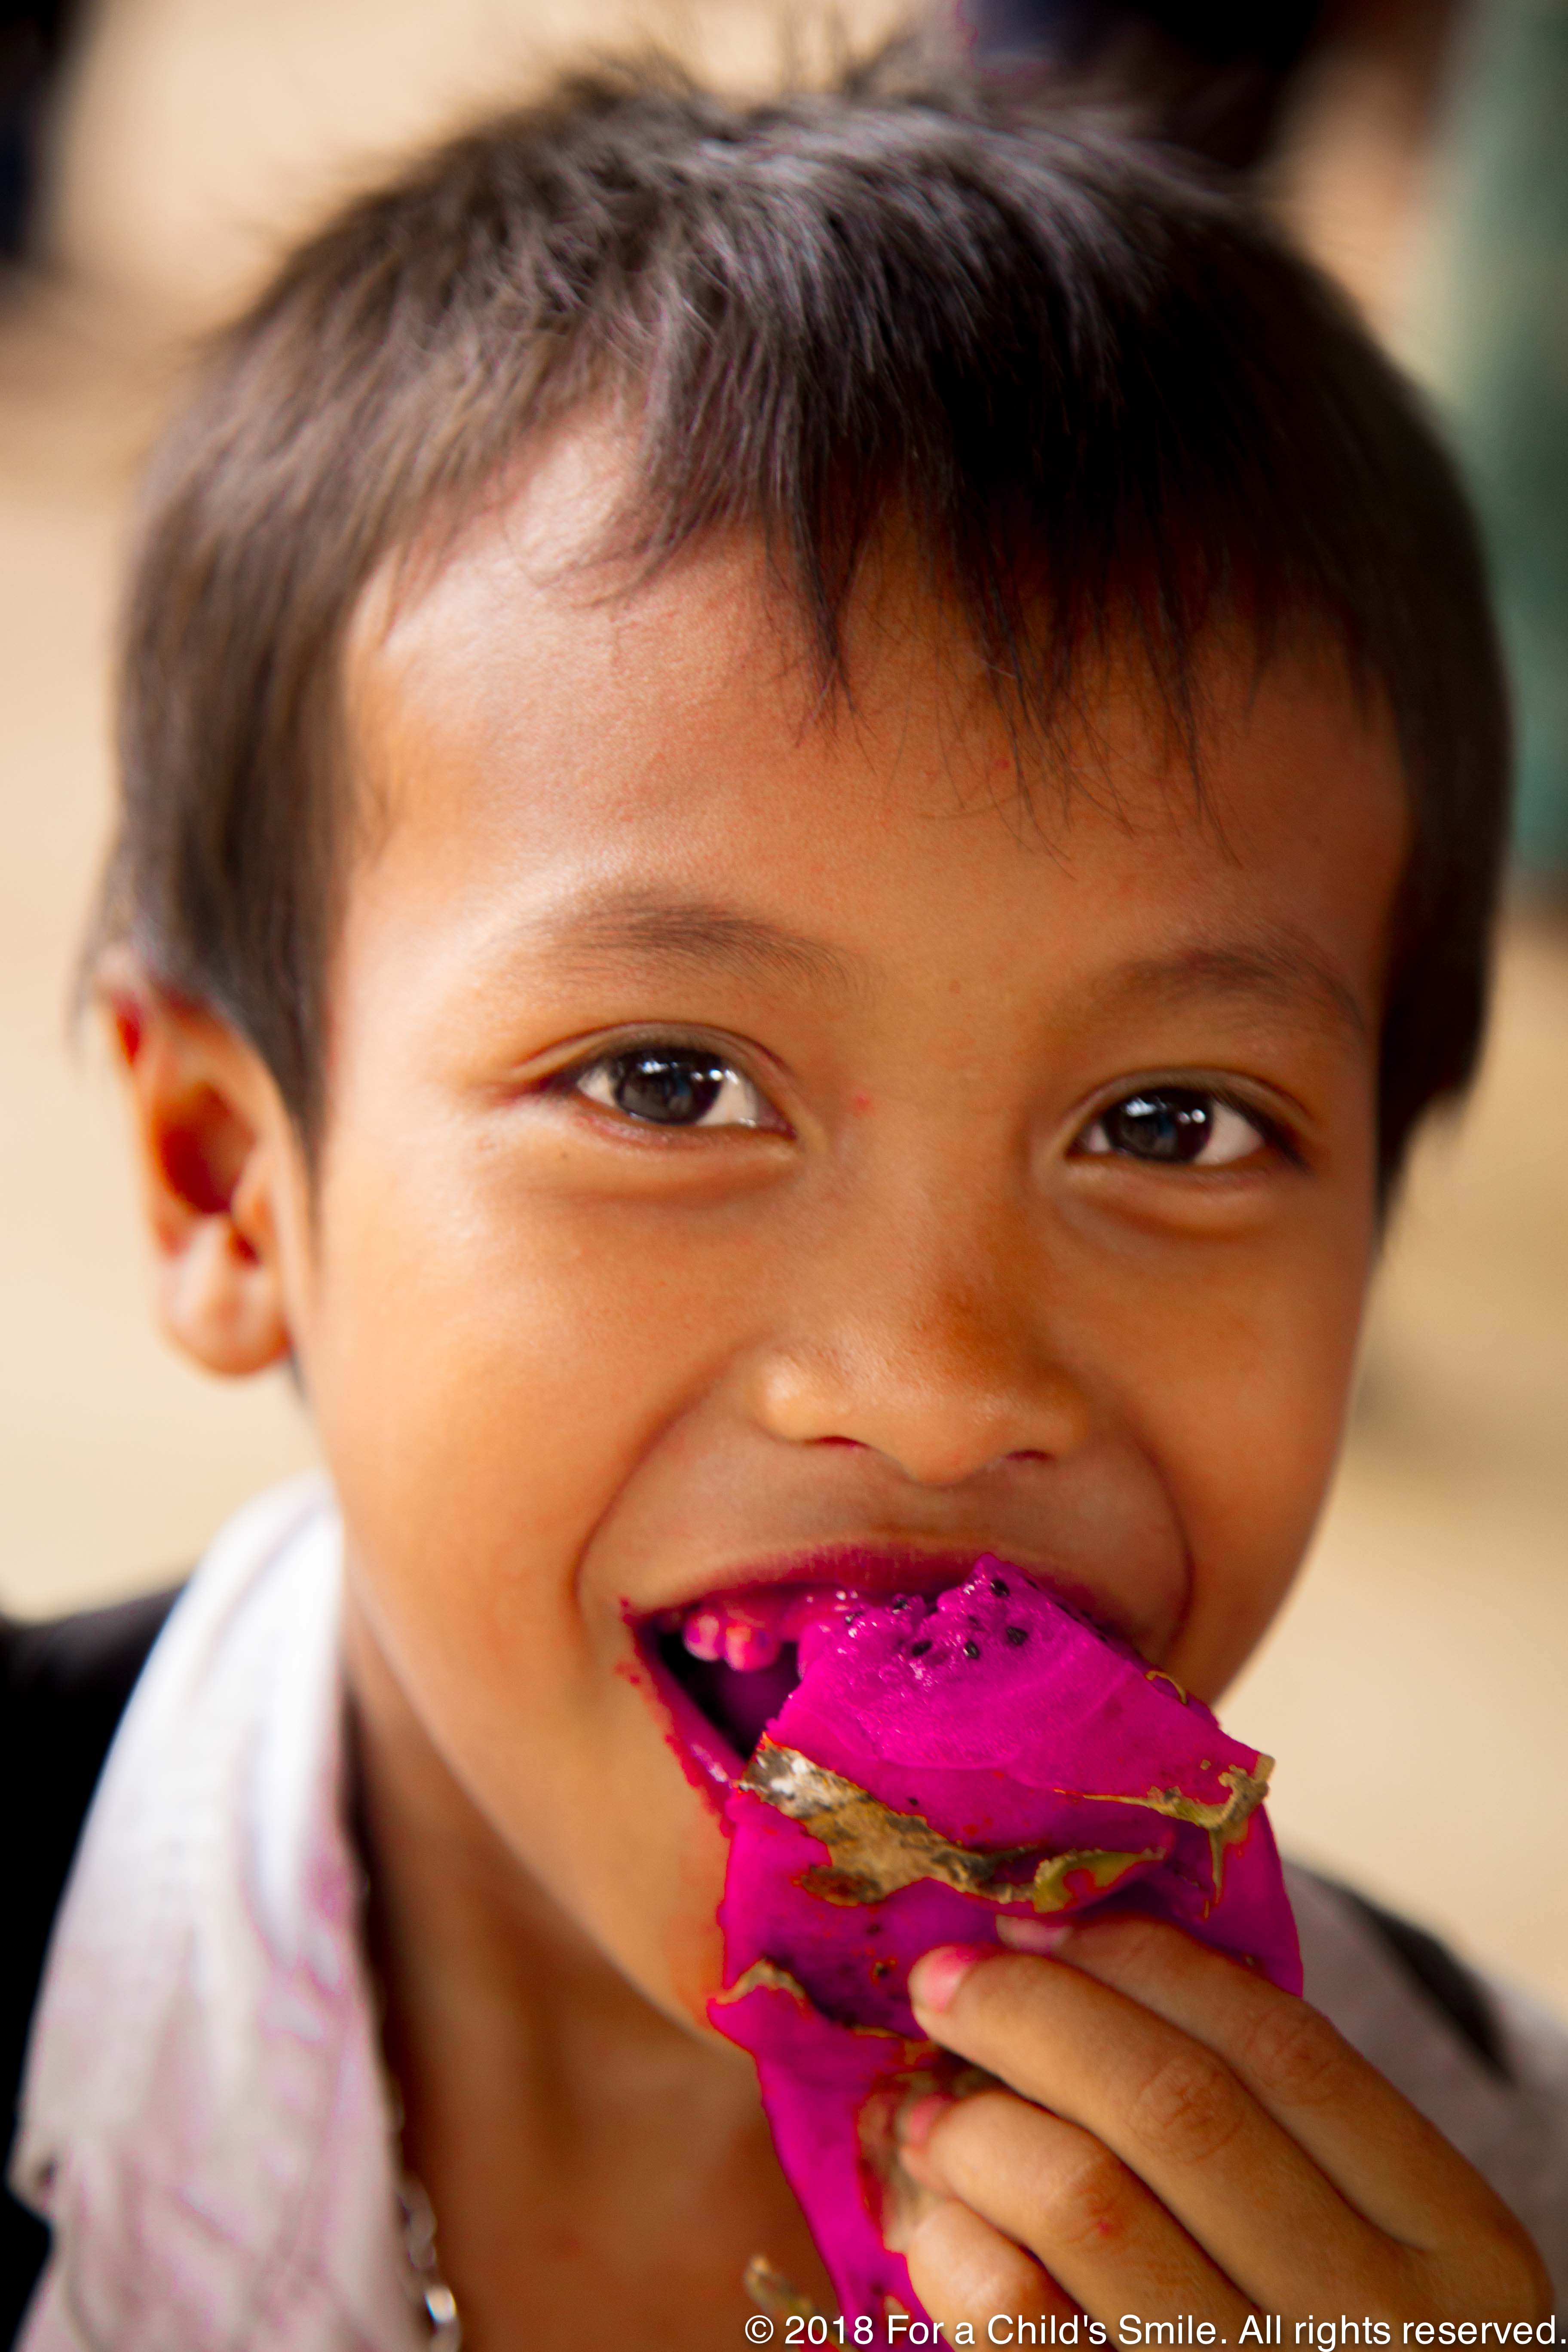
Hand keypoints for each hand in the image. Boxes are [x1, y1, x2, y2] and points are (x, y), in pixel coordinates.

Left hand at [898, 1916, 1549, 2340]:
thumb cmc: (1323, 2345)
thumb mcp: (1364, 2240)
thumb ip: (1270, 2123)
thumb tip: (1073, 1951)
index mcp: (1460, 2247)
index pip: (1280, 2044)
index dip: (1140, 1962)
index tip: (1034, 1922)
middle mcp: (1382, 2328)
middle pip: (1175, 2107)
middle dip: (1034, 2015)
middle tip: (945, 1983)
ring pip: (1087, 2200)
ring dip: (981, 2129)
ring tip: (933, 2113)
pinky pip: (1021, 2320)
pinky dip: (956, 2250)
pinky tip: (938, 2226)